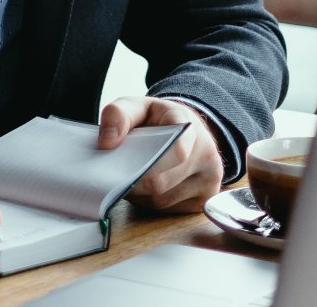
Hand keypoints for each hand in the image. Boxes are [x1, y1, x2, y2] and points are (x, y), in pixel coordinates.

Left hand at [99, 96, 224, 212]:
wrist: (184, 130)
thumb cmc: (157, 120)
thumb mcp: (136, 106)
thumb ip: (118, 114)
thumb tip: (107, 142)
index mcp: (189, 126)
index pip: (176, 150)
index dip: (147, 162)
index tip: (124, 163)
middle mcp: (207, 155)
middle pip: (162, 182)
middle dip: (134, 180)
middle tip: (117, 172)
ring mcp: (209, 181)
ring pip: (163, 201)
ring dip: (141, 194)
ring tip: (132, 176)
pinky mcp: (204, 201)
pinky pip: (169, 211)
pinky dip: (151, 202)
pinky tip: (147, 187)